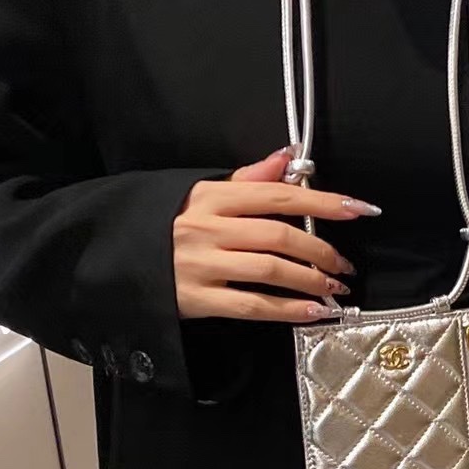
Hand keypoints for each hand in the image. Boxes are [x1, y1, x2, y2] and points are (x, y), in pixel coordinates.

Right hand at [173, 147, 380, 322]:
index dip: (324, 202)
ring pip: (270, 270)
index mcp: (212, 196)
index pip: (279, 195)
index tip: (359, 210)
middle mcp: (207, 227)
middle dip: (321, 250)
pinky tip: (313, 312)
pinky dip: (288, 310)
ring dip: (311, 280)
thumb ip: (247, 179)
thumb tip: (289, 156)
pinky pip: (252, 305)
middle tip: (345, 265)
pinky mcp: (195, 299)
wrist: (109, 258)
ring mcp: (201, 264)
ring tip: (335, 288)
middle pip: (279, 235)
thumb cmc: (163, 225)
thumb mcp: (199, 194)